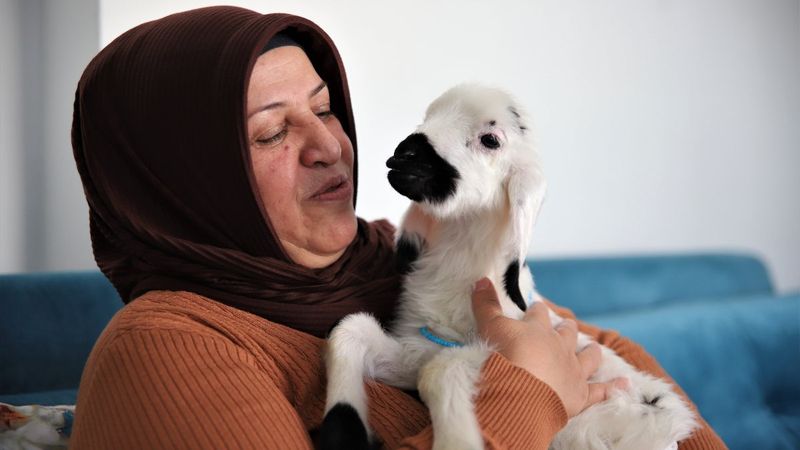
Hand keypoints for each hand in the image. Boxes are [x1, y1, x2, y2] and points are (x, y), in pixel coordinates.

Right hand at [471, 277, 627, 416]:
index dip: (537, 311)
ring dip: (591, 353)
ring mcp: (572, 371)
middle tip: (565, 326)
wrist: (521, 393)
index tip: (536, 308)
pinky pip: (601, 392)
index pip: (539, 315)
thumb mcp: (490, 327)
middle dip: (566, 329)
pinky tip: (624, 383)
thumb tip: (480, 280)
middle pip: (567, 333)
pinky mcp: (580, 396)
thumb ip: (485, 305)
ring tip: (594, 349)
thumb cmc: (504, 358)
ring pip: (588, 358)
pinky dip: (612, 387)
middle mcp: (559, 347)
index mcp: (538, 330)